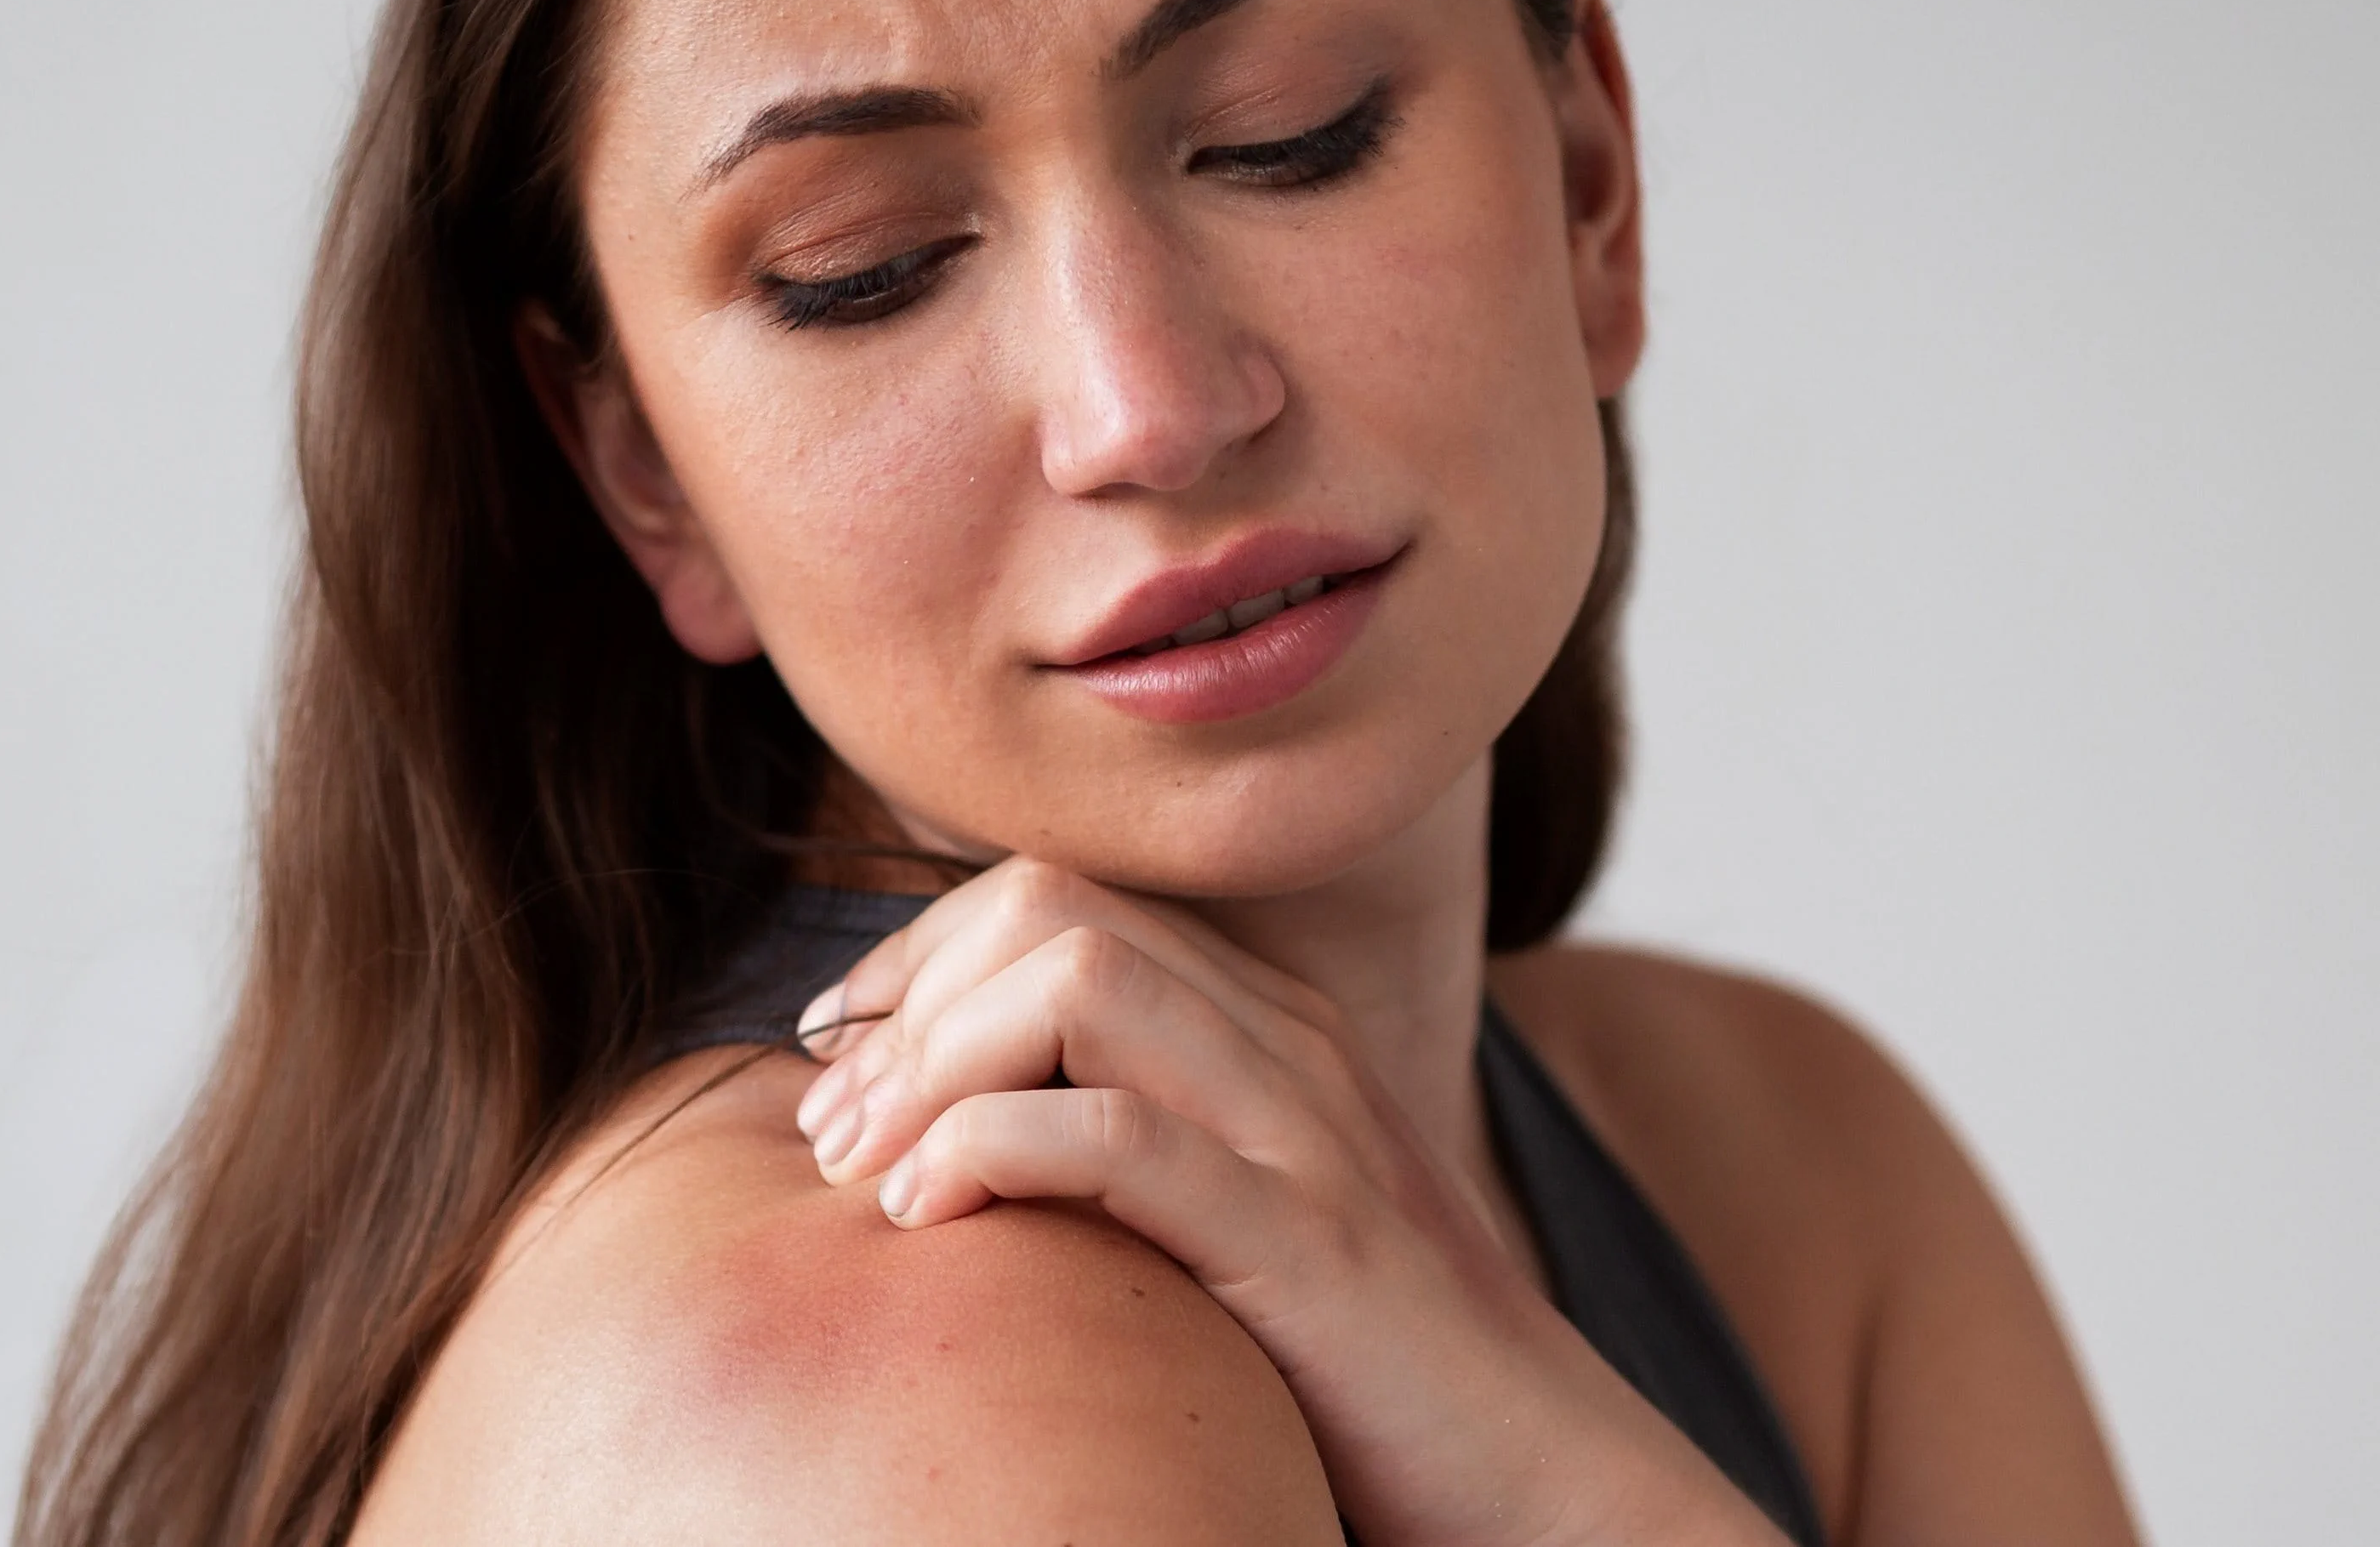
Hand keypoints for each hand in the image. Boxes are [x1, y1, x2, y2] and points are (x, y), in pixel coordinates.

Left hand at [790, 858, 1787, 1546]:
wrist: (1548, 1488)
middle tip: (831, 1133)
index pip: (1048, 893)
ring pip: (1075, 980)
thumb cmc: (1360, 1374)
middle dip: (905, 1001)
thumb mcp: (1226, 1222)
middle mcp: (1282, 1042)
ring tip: (865, 1178)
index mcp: (1260, 1022)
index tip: (836, 1068)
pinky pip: (1121, 1135)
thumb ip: (1122, 1143)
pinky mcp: (1311, 1244)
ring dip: (931, 1065)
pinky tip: (925, 1225)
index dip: (912, 960)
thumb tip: (928, 1139)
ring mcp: (1302, 1132)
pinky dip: (988, 1154)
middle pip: (1045, 905)